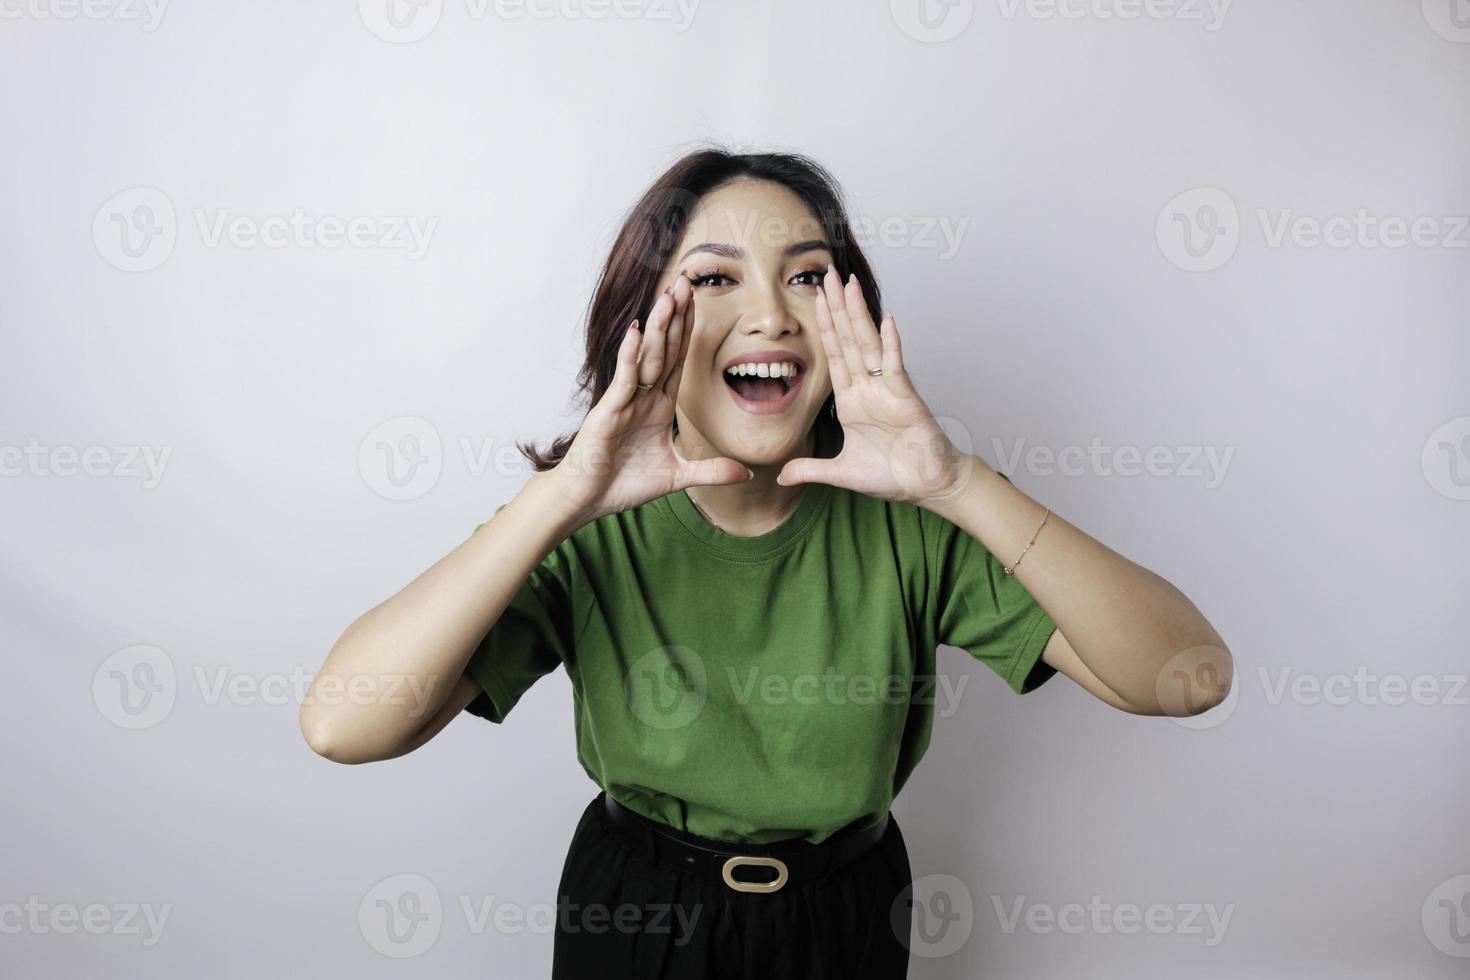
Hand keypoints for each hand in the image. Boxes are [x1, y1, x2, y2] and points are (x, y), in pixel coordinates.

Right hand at [544, 273, 751, 524]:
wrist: (587, 500)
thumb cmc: (623, 484)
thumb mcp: (677, 477)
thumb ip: (710, 471)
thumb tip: (747, 473)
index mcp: (658, 405)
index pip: (677, 360)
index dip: (687, 331)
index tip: (698, 301)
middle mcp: (642, 396)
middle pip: (663, 348)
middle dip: (675, 315)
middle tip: (686, 280)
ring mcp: (624, 401)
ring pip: (645, 357)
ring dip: (658, 326)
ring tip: (669, 294)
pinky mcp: (608, 412)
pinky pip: (623, 379)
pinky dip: (630, 355)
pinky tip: (637, 330)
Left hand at [776, 264, 971, 507]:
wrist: (927, 486)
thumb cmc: (893, 474)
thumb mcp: (841, 473)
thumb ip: (810, 470)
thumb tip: (780, 475)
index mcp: (852, 401)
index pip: (834, 356)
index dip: (824, 328)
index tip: (814, 299)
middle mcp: (868, 389)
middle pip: (849, 340)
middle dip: (836, 308)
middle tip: (827, 274)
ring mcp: (887, 390)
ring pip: (868, 345)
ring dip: (858, 314)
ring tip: (849, 284)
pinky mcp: (906, 398)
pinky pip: (895, 367)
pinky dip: (891, 344)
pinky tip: (886, 321)